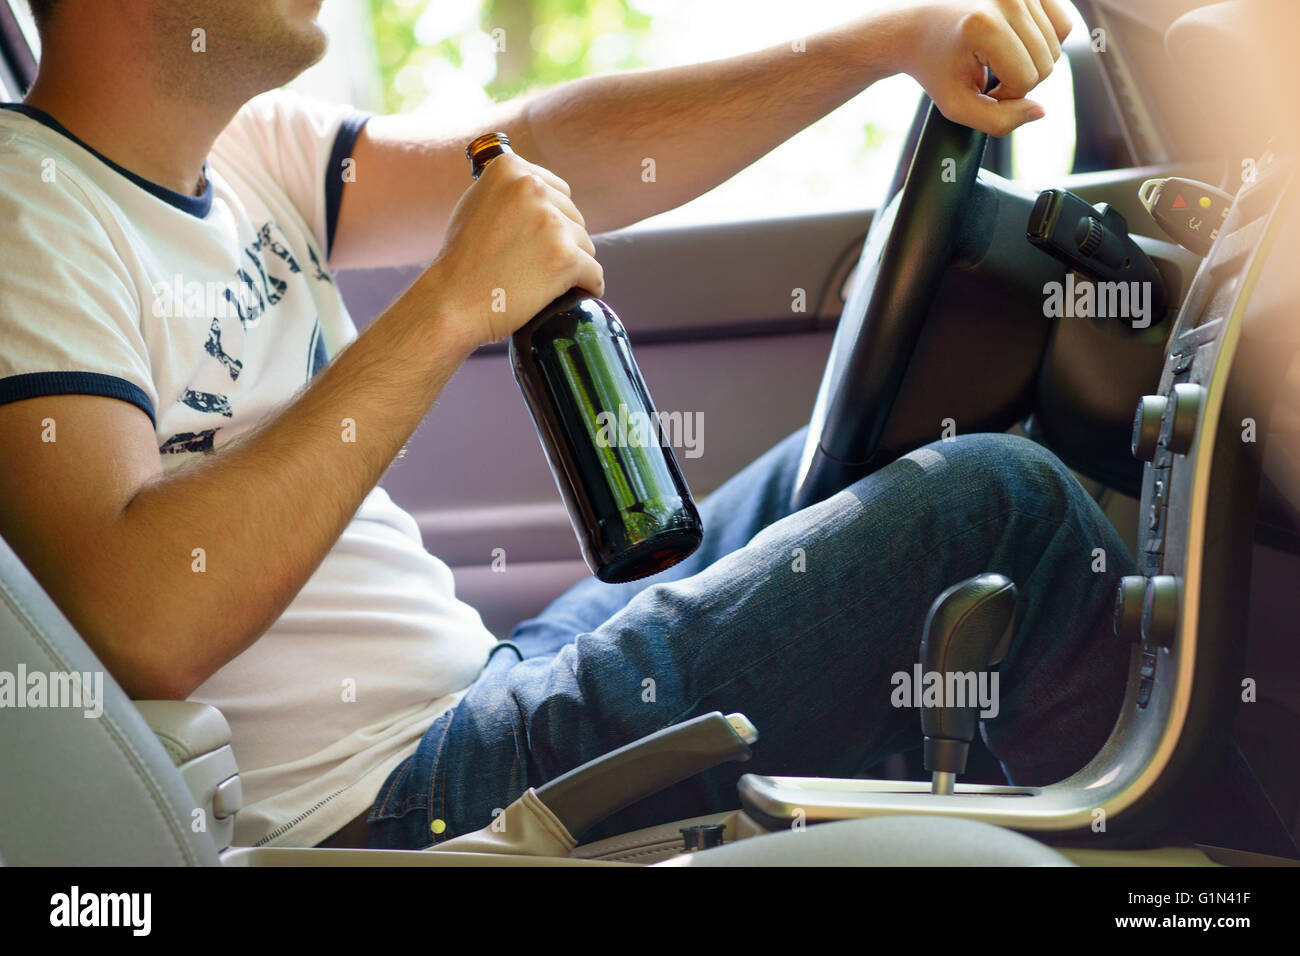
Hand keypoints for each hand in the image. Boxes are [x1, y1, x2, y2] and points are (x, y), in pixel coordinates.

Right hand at [426, 152, 603, 347]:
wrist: (451, 301)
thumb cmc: (460, 260)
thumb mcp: (475, 202)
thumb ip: (506, 190)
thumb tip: (537, 186)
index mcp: (511, 169)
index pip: (558, 191)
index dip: (552, 219)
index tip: (538, 240)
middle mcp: (533, 188)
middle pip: (574, 218)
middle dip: (562, 242)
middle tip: (537, 266)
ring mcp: (552, 223)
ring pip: (586, 246)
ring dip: (573, 266)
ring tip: (546, 282)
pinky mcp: (566, 257)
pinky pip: (594, 274)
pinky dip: (589, 287)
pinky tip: (579, 294)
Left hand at [895, 0, 1073, 136]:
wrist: (917, 27)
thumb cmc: (935, 66)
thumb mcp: (956, 105)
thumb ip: (998, 121)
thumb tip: (1039, 111)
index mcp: (985, 26)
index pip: (1026, 80)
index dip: (1006, 95)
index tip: (981, 88)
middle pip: (1047, 62)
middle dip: (1020, 79)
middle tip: (989, 73)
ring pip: (1057, 44)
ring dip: (1031, 61)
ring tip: (998, 59)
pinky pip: (1061, 24)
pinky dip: (1043, 41)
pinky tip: (1014, 44)